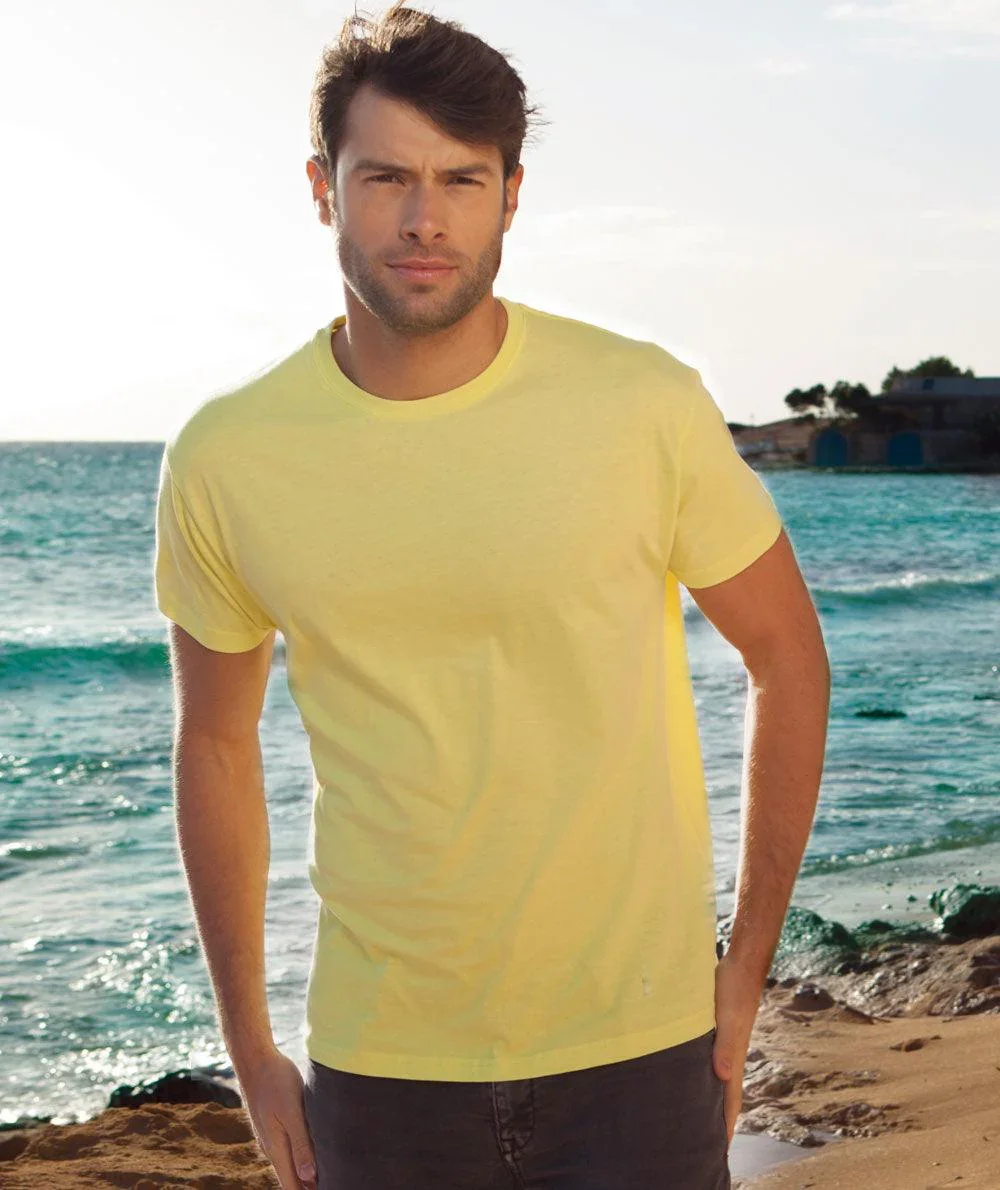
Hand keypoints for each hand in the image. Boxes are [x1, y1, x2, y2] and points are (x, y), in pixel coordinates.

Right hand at [237, 1048, 317, 1189]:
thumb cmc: (276, 1081)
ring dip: (307, 1172)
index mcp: (276, 1148)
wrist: (254, 1059)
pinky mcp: (274, 1123)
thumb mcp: (292, 1111)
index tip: (331, 1189)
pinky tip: (316, 1150)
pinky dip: (302, 1155)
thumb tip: (309, 1178)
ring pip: (290, 1163)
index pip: (292, 1185)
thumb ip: (300, 1144)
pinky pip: (289, 1147)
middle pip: (291, 1177)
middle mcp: (272, 1146)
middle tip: (336, 1182)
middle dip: (310, 1185)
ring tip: (330, 1173)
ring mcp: (271, 1135)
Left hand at [712, 951, 766, 1147]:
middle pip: (722, 1095)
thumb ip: (726, 1046)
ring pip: (714, 1079)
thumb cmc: (734, 990)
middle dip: (715, 1120)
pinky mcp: (715, 1030)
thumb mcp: (728, 1018)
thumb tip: (723, 1076)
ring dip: (706, 1098)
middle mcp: (728, 1055)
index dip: (725, 1127)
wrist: (740, 964)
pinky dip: (699, 1075)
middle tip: (702, 1144)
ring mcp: (722, 1043)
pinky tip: (688, 1075)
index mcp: (733, 1059)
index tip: (719, 1152)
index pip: (730, 1101)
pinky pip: (706, 1060)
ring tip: (693, 1117)